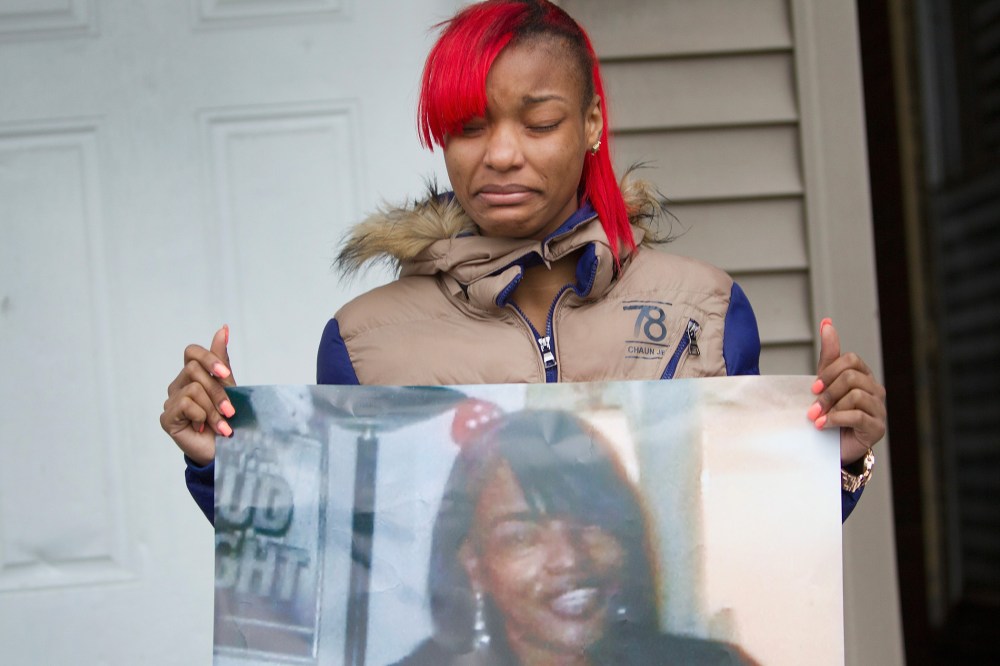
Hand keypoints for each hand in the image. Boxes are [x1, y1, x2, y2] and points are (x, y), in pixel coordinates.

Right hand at [160, 325, 236, 465]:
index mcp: (193, 376)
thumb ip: (222, 361)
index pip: (192, 352)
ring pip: (193, 388)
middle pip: (195, 370)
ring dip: (214, 409)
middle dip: (219, 392)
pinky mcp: (167, 417)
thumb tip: (224, 328)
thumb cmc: (230, 421)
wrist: (228, 453)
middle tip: (231, 412)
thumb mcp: (230, 389)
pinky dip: (201, 416)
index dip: (209, 358)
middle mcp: (179, 386)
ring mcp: (171, 401)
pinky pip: (185, 404)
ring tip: (223, 426)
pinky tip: (203, 429)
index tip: (225, 373)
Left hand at [808, 318, 885, 465]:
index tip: (812, 388)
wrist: (829, 447)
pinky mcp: (878, 428)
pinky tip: (824, 426)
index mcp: (863, 376)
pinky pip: (859, 416)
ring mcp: (879, 409)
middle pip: (852, 377)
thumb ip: (829, 354)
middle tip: (812, 408)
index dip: (829, 372)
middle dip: (827, 393)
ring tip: (817, 419)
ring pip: (856, 395)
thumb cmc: (828, 413)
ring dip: (831, 408)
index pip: (850, 360)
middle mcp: (875, 390)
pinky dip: (837, 419)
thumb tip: (827, 322)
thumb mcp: (825, 382)